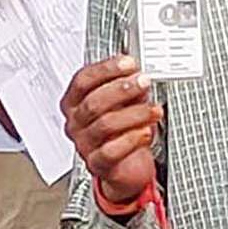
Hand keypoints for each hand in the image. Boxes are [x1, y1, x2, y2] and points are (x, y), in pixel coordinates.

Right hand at [63, 55, 161, 211]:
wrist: (125, 165)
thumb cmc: (121, 130)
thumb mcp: (123, 103)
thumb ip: (127, 87)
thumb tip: (139, 73)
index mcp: (75, 102)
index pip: (83, 80)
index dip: (106, 69)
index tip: (128, 63)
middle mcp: (76, 123)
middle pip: (93, 102)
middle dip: (122, 89)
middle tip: (143, 82)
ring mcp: (84, 144)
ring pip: (105, 125)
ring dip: (134, 113)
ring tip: (153, 109)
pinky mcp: (97, 164)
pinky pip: (111, 151)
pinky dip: (132, 139)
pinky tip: (146, 132)